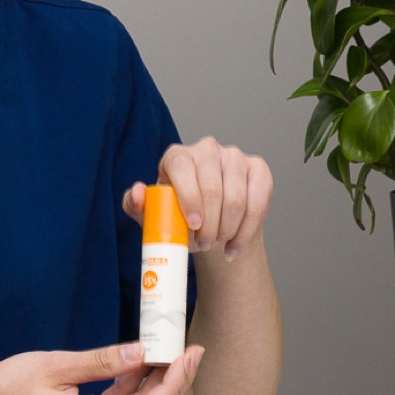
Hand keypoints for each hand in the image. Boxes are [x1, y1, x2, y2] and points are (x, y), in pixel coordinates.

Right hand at [0, 341, 202, 394]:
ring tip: (167, 354)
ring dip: (154, 385)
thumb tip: (139, 352)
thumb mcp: (54, 366)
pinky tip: (137, 367)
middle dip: (172, 382)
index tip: (189, 356)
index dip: (174, 382)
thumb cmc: (5, 393)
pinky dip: (132, 391)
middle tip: (189, 350)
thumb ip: (101, 361)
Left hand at [123, 137, 272, 259]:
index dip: (189, 197)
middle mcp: (207, 149)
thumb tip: (137, 192)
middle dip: (209, 224)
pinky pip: (257, 204)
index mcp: (177, 156)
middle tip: (203, 244)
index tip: (192, 225)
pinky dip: (246, 231)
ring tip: (216, 243)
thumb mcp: (153, 213)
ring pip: (236, 199)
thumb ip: (136, 204)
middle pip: (212, 187)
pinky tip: (235, 245)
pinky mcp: (258, 170)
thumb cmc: (178, 215)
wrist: (211, 222)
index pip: (182, 168)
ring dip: (227, 229)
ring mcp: (234, 157)